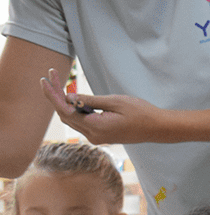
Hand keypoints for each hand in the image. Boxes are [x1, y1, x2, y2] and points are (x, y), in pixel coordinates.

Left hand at [40, 67, 165, 144]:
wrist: (158, 128)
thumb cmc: (140, 113)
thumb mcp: (114, 102)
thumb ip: (89, 100)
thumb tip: (68, 97)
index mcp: (96, 127)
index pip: (65, 111)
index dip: (53, 95)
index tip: (45, 80)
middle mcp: (94, 136)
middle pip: (65, 115)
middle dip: (56, 96)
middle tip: (51, 77)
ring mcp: (98, 137)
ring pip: (72, 119)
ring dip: (64, 103)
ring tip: (59, 84)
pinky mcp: (102, 135)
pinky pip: (81, 122)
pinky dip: (74, 109)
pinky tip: (73, 98)